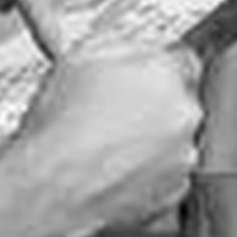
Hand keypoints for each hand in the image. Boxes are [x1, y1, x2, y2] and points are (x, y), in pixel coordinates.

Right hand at [14, 47, 202, 232]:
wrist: (52, 185)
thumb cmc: (60, 127)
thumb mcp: (79, 56)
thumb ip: (120, 44)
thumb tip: (132, 48)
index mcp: (165, 76)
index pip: (183, 58)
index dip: (157, 66)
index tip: (144, 72)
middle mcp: (183, 116)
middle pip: (178, 100)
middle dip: (152, 102)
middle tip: (114, 108)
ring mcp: (182, 157)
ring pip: (172, 138)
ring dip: (148, 137)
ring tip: (105, 140)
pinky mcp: (174, 193)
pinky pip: (165, 172)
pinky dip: (145, 168)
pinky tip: (112, 165)